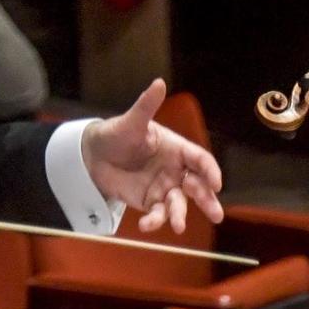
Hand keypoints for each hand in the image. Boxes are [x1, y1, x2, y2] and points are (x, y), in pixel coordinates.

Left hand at [81, 79, 224, 232]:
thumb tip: (159, 82)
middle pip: (198, 186)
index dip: (210, 171)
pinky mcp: (148, 202)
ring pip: (178, 204)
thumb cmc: (116, 133)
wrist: (92, 155)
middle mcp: (175, 169)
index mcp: (177, 148)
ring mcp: (163, 187)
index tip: (216, 184)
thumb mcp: (131, 121)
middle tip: (216, 214)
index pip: (200, 160)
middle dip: (207, 200)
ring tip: (177, 226)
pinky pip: (156, 213)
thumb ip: (146, 105)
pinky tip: (146, 225)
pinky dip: (154, 220)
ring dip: (179, 215)